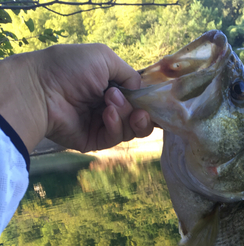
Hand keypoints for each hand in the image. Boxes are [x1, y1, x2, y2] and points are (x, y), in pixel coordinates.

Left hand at [0, 44, 153, 152]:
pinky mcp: (95, 141)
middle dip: (142, 113)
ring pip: (131, 130)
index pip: (138, 100)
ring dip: (127, 116)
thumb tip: (140, 92)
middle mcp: (109, 107)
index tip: (151, 101)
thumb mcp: (104, 58)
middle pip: (140, 119)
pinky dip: (116, 126)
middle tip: (136, 108)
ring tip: (111, 103)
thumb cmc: (70, 68)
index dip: (148, 103)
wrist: (43, 89)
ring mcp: (102, 125)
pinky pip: (115, 138)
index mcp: (111, 87)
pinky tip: (107, 114)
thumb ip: (130, 74)